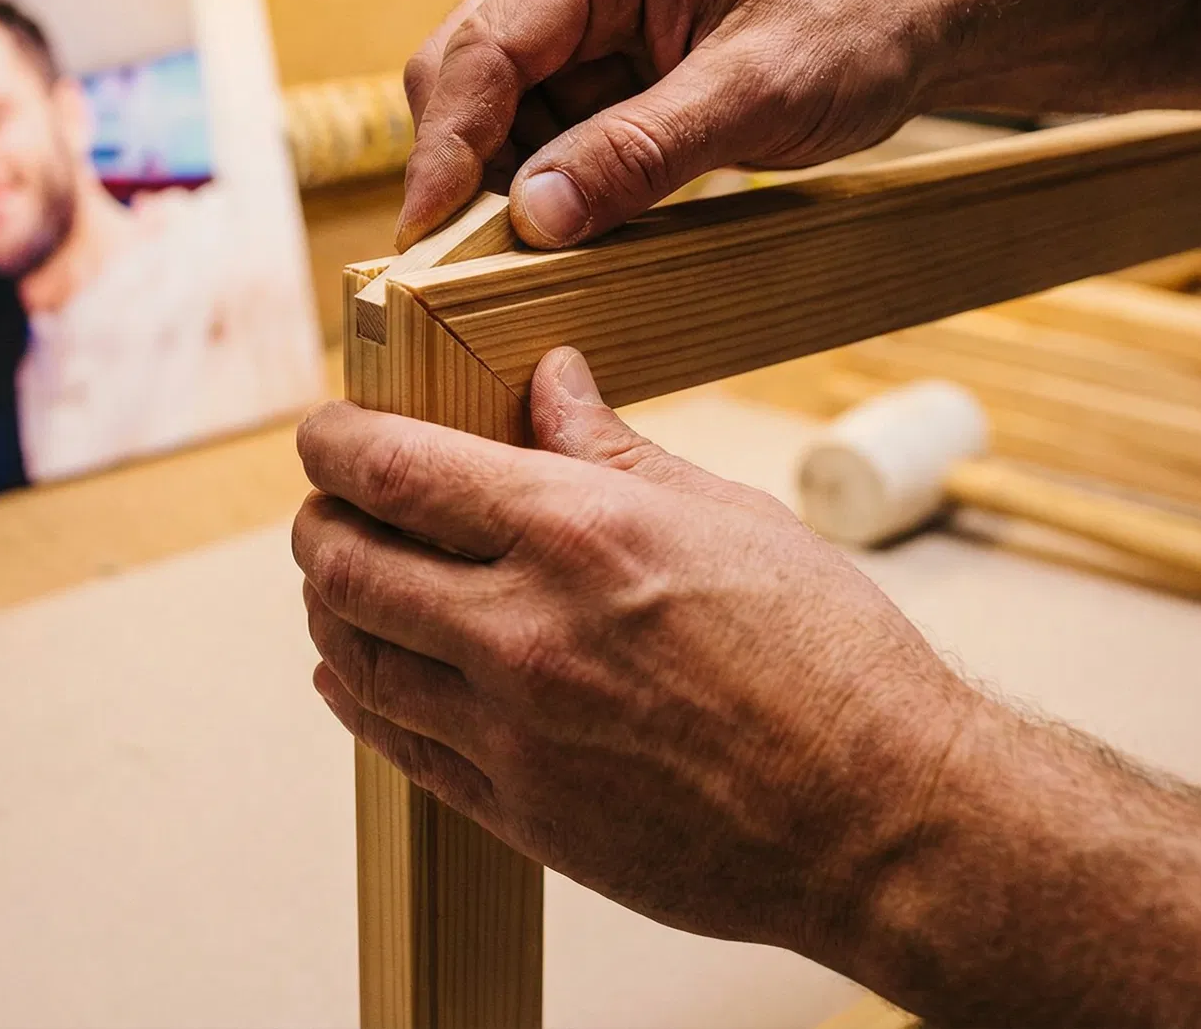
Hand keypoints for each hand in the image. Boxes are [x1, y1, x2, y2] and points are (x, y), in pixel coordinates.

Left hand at [292, 347, 977, 961]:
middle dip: (318, 522)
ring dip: (328, 606)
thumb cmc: (830, 659)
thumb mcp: (727, 516)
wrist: (882, 819)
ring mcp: (514, 730)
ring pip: (353, 655)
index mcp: (578, 532)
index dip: (333, 442)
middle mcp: (524, 628)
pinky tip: (355, 675)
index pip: (393, 469)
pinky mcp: (521, 811)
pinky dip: (358, 698)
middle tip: (326, 507)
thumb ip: (614, 449)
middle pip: (344, 562)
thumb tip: (553, 380)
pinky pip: (397, 745)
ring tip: (338, 582)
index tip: (323, 433)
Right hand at [398, 0, 952, 248]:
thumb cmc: (860, 18)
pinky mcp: (606, 68)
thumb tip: (534, 217)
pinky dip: (556, 186)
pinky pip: (547, 134)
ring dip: (515, 186)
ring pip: (499, 117)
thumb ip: (639, 151)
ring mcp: (586, 23)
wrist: (926, 7)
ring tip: (557, 250)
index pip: (480, 49)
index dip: (445, 147)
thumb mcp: (756, 92)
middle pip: (466, 80)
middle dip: (469, 170)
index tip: (426, 235)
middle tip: (478, 264)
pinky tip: (589, 224)